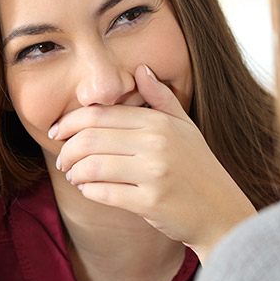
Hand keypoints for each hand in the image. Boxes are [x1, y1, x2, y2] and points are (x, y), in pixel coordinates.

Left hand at [51, 64, 255, 261]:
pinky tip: (88, 189)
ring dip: (74, 172)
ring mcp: (154, 173)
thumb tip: (141, 69)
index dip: (70, 122)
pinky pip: (104, 193)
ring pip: (92, 166)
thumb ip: (161, 97)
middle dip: (67, 149)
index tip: (58, 132)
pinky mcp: (150, 202)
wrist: (221, 212)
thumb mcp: (185, 126)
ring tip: (74, 175)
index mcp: (159, 122)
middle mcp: (156, 143)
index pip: (101, 114)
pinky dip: (88, 190)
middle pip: (90, 138)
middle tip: (62, 159)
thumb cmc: (199, 167)